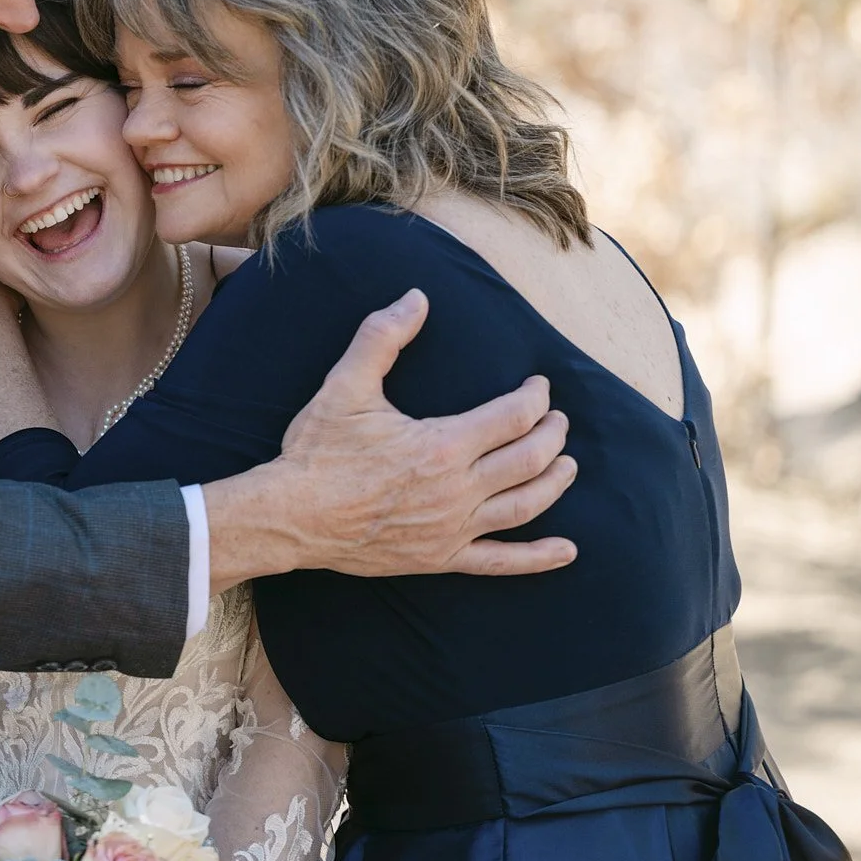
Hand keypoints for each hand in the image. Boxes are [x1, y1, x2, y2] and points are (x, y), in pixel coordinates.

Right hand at [266, 289, 577, 577]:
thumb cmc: (318, 451)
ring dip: (554, 482)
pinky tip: (566, 551)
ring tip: (568, 466)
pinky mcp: (441, 557)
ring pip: (525, 505)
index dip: (534, 397)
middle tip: (557, 420)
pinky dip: (537, 558)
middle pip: (529, 459)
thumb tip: (416, 298)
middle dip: (551, 435)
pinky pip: (501, 561)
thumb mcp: (345, 386)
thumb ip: (382, 338)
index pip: (513, 416)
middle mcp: (458, 489)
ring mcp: (453, 527)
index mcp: (442, 444)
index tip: (538, 386)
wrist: (291, 516)